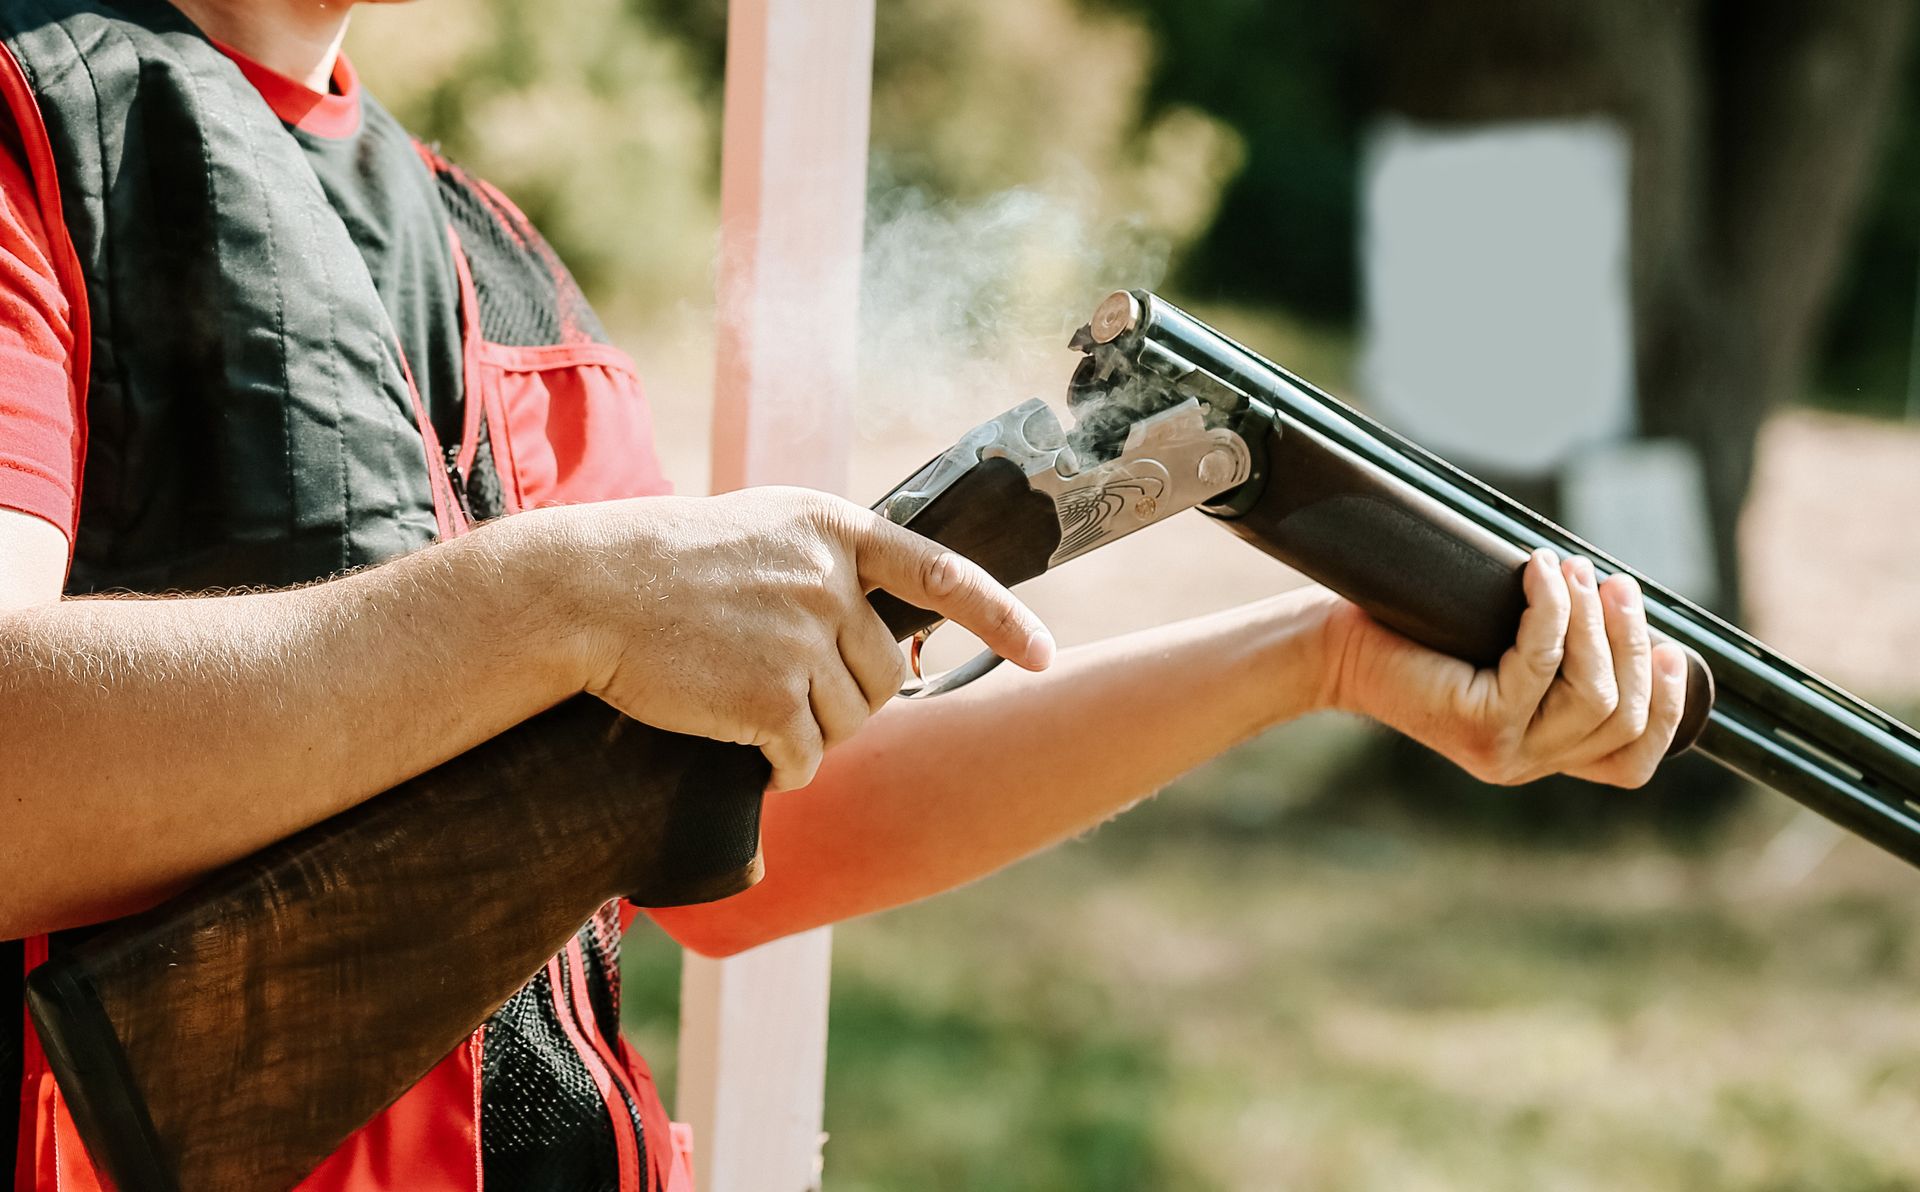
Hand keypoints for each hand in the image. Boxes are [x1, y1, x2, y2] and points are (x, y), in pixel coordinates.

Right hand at [519, 487, 1053, 790]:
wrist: (586, 591)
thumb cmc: (665, 564)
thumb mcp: (760, 533)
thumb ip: (826, 568)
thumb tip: (885, 640)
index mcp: (834, 530)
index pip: (942, 575)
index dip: (1002, 619)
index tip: (1044, 656)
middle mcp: (830, 579)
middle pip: (886, 673)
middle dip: (848, 698)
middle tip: (785, 692)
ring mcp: (802, 638)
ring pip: (848, 720)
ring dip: (809, 732)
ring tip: (747, 703)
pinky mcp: (768, 697)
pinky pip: (804, 758)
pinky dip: (781, 769)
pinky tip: (743, 748)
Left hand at [1323, 549, 1686, 786]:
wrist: (1338, 648)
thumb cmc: (1419, 636)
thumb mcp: (1502, 649)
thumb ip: (1558, 652)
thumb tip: (1623, 606)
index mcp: (1542, 754)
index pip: (1631, 762)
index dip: (1666, 708)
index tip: (1669, 650)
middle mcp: (1526, 764)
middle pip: (1623, 716)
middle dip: (1630, 642)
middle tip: (1614, 583)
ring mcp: (1503, 752)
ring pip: (1593, 694)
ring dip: (1596, 624)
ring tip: (1577, 570)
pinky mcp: (1476, 724)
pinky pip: (1541, 665)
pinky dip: (1553, 611)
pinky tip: (1541, 573)